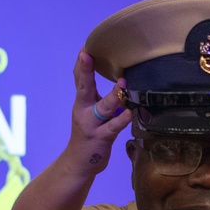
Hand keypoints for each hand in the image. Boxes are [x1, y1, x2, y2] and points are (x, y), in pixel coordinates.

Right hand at [65, 49, 132, 174]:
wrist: (80, 162)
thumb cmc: (90, 133)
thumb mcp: (90, 111)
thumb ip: (98, 97)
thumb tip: (115, 77)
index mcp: (82, 102)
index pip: (80, 79)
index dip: (82, 64)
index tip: (85, 46)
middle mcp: (84, 110)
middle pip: (84, 87)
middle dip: (85, 71)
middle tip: (86, 55)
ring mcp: (93, 124)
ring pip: (103, 107)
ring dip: (113, 96)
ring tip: (122, 84)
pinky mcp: (102, 138)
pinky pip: (113, 127)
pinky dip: (122, 120)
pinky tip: (130, 113)